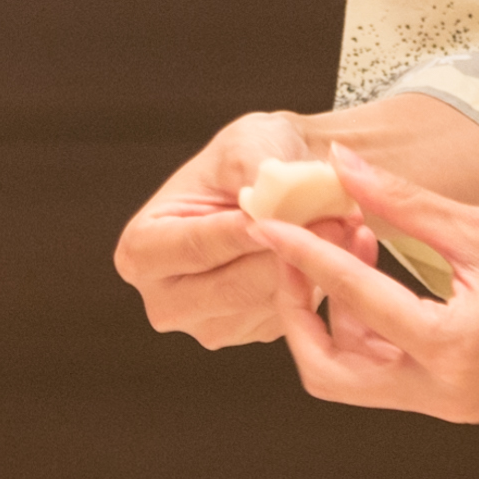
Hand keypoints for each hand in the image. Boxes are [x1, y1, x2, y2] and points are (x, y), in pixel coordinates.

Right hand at [115, 110, 365, 347]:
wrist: (279, 177)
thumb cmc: (250, 154)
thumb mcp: (245, 145)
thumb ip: (251, 174)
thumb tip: (264, 205)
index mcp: (141, 248)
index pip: (191, 248)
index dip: (233, 234)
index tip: (272, 216)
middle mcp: (165, 297)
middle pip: (228, 288)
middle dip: (281, 254)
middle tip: (329, 221)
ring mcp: (207, 323)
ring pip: (265, 305)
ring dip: (307, 269)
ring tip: (338, 226)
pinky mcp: (249, 332)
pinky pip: (287, 316)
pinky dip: (314, 283)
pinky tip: (331, 250)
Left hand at [251, 146, 478, 420]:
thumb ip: (402, 203)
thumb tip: (340, 167)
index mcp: (455, 350)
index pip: (353, 301)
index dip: (302, 254)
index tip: (265, 220)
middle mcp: (451, 392)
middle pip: (333, 372)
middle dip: (303, 309)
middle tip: (301, 244)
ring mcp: (460, 400)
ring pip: (360, 375)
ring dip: (337, 315)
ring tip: (351, 238)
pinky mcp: (469, 391)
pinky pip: (394, 370)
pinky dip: (371, 325)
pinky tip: (378, 264)